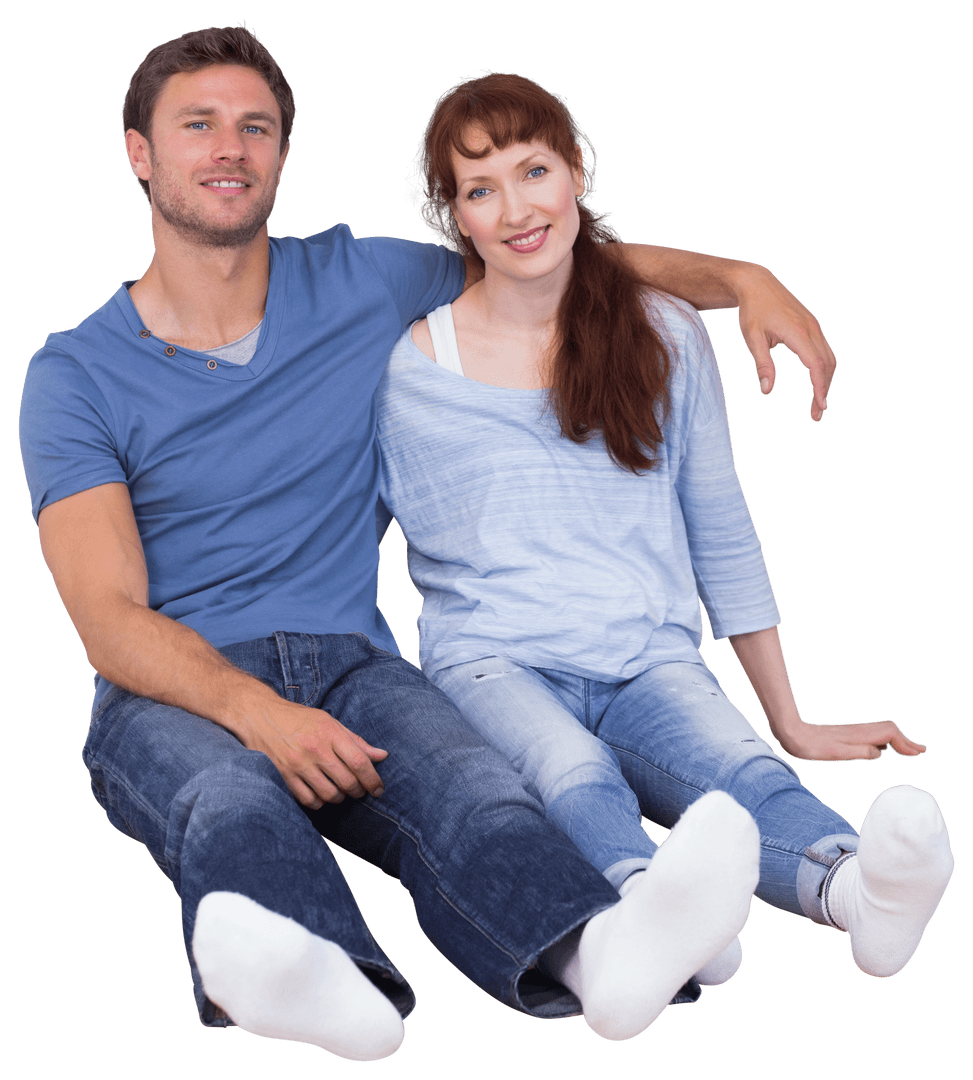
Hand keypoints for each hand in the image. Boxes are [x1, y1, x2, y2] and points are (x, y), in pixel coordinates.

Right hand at [248, 700, 388, 808]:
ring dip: (339, 797)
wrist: (261, 717)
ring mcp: (298, 764)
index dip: (373, 780)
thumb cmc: (299, 719)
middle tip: (359, 790)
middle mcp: (315, 749)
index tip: (378, 789)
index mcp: (330, 732)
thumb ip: (356, 741)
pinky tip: (321, 794)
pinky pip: (309, 800)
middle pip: (347, 781)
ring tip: (340, 791)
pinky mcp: (283, 776)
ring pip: (330, 794)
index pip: (360, 762)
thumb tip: (382, 756)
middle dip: (358, 791)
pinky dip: (319, 802)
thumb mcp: (330, 722)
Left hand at [734, 264, 836, 421]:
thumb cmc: (752, 311)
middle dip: (824, 390)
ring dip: (826, 381)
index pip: (816, 365)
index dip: (820, 388)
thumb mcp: (752, 339)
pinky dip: (824, 368)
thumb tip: (766, 391)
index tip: (819, 407)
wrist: (757, 284)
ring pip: (829, 358)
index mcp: (797, 332)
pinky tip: (818, 382)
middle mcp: (811, 328)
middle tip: (816, 414)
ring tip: (817, 402)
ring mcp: (814, 326)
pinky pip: (825, 350)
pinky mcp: (812, 325)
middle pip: (827, 365)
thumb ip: (762, 365)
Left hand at [774, 719, 926, 761]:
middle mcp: (858, 732)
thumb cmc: (810, 746)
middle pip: (890, 730)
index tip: (917, 753)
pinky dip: (885, 740)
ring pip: (882, 731)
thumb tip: (879, 753)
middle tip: (921, 751)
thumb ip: (858, 752)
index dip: (905, 743)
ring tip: (909, 750)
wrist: (791, 733)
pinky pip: (872, 735)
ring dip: (898, 740)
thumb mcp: (834, 753)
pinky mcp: (846, 735)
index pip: (890, 735)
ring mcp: (852, 732)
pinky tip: (884, 748)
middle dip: (906, 740)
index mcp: (859, 736)